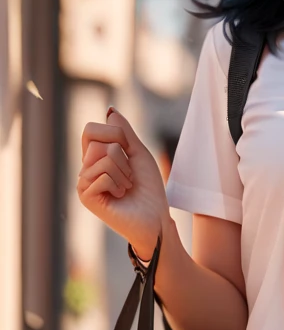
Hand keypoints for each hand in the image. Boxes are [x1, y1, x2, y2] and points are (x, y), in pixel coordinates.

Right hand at [77, 108, 169, 259]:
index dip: (114, 134)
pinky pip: (102, 175)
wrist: (155, 219)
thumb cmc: (148, 189)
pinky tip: (120, 196)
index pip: (91, 130)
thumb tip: (110, 111)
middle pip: (97, 141)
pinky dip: (118, 184)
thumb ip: (124, 133)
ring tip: (126, 187)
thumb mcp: (139, 153)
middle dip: (122, 155)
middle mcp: (86, 168)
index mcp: (95, 158)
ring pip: (103, 157)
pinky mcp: (85, 196)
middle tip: (129, 176)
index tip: (128, 152)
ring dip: (124, 171)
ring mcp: (84, 183)